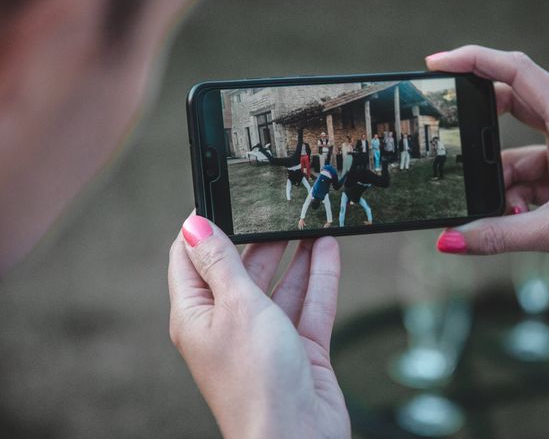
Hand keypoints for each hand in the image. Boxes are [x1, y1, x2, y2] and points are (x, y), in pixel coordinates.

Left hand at [168, 216, 349, 437]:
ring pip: (278, 285)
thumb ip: (222, 263)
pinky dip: (318, 278)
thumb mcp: (236, 306)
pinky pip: (308, 304)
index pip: (190, 261)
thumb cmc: (257, 381)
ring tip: (306, 224)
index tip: (219, 199)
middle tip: (273, 210)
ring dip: (293, 255)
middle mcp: (229, 325)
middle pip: (240, 270)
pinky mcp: (298, 348)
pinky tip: (327, 250)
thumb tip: (195, 226)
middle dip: (257, 240)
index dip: (202, 229)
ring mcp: (266, 337)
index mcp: (197, 316)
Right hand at [427, 45, 548, 276]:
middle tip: (450, 141)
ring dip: (499, 186)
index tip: (438, 64)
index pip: (516, 73)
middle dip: (478, 131)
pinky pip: (527, 182)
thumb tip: (451, 240)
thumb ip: (501, 235)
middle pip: (509, 108)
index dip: (474, 61)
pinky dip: (514, 203)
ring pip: (515, 158)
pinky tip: (517, 223)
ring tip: (501, 215)